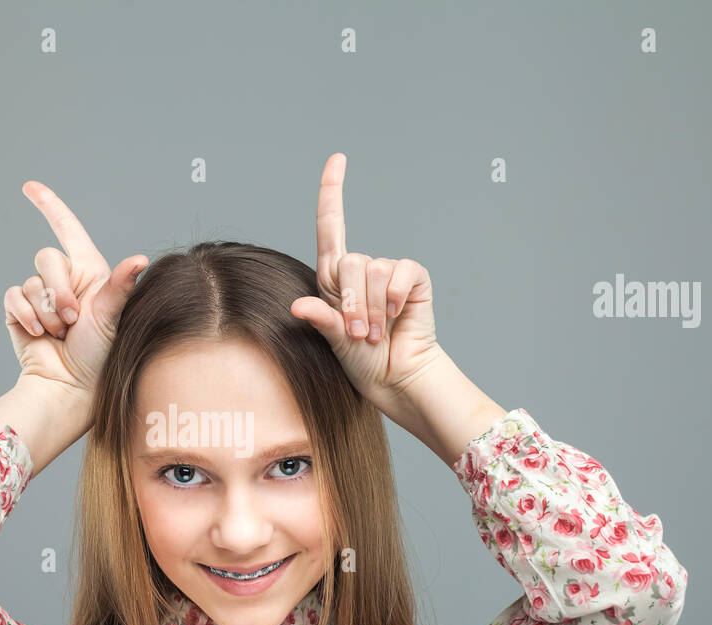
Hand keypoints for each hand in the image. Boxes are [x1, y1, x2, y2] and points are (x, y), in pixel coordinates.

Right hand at [3, 180, 147, 397]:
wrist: (71, 387)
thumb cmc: (100, 356)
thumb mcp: (112, 317)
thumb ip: (120, 286)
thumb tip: (140, 260)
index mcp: (89, 273)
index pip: (67, 229)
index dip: (49, 206)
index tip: (30, 187)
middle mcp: (64, 281)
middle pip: (47, 257)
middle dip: (59, 290)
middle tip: (73, 320)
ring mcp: (41, 297)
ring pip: (32, 282)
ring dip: (47, 311)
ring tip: (61, 333)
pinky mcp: (20, 312)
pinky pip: (14, 296)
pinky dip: (27, 314)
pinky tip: (39, 333)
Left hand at [289, 153, 444, 415]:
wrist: (395, 377)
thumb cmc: (361, 362)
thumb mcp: (333, 340)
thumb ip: (320, 319)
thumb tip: (298, 305)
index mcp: (334, 278)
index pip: (332, 226)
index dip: (333, 192)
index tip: (338, 159)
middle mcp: (361, 270)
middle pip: (350, 262)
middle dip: (350, 303)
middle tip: (358, 333)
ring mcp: (389, 273)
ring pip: (374, 271)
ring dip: (372, 309)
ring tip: (376, 333)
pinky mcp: (414, 279)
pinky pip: (402, 271)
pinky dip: (396, 296)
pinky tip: (397, 314)